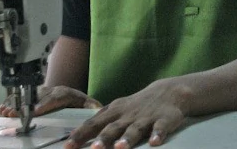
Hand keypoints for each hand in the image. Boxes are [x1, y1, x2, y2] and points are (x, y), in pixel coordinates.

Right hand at [0, 86, 100, 118]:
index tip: (35, 111)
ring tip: (6, 111)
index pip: (56, 97)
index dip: (45, 104)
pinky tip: (3, 108)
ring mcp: (42, 92)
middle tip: (15, 113)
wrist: (72, 95)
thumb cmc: (79, 102)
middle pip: (38, 97)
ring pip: (27, 96)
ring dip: (16, 103)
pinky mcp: (34, 95)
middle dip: (25, 105)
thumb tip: (98, 108)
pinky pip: (21, 97)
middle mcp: (53, 90)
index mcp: (67, 93)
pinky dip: (11, 102)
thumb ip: (92, 106)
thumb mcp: (88, 104)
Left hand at [61, 79, 190, 148]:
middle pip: (114, 127)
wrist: (168, 91)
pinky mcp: (165, 119)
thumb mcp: (117, 108)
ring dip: (128, 137)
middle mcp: (128, 115)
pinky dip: (158, 134)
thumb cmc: (137, 105)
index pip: (94, 124)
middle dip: (103, 138)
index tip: (67, 146)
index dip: (81, 135)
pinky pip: (161, 127)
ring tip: (120, 147)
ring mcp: (146, 117)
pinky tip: (155, 142)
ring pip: (136, 129)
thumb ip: (99, 121)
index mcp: (115, 112)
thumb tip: (75, 135)